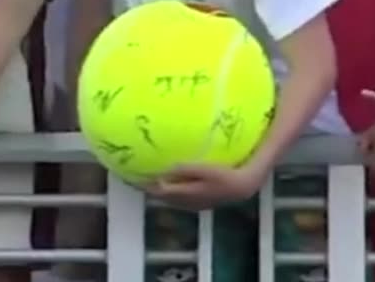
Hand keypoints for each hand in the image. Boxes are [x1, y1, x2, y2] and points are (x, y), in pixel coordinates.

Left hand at [146, 164, 263, 209]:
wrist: (241, 187)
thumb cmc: (224, 175)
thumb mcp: (204, 170)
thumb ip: (184, 171)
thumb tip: (165, 172)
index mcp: (185, 194)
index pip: (159, 191)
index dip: (146, 184)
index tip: (133, 176)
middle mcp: (186, 203)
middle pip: (162, 197)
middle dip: (149, 188)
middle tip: (136, 177)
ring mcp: (193, 205)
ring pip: (169, 200)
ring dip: (159, 191)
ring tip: (148, 179)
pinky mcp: (199, 204)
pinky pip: (178, 200)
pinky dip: (170, 192)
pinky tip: (171, 183)